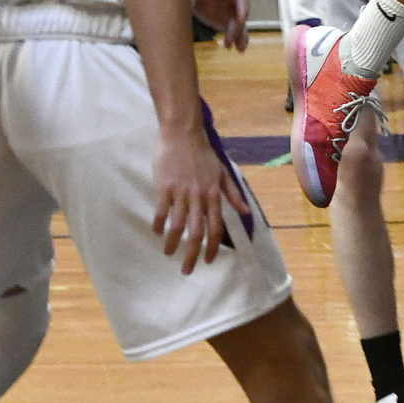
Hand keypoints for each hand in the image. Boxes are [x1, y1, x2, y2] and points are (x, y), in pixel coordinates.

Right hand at [153, 122, 245, 273]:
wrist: (182, 132)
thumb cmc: (203, 153)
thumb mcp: (223, 173)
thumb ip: (234, 195)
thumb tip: (246, 213)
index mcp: (213, 195)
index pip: (215, 228)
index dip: (212, 247)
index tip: (207, 261)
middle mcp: (198, 196)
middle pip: (196, 233)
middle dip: (192, 255)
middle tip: (187, 270)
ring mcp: (180, 192)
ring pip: (177, 226)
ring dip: (172, 244)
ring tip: (168, 253)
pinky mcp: (164, 187)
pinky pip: (161, 211)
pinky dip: (158, 225)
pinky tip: (156, 231)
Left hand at [194, 0, 249, 52]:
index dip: (242, 9)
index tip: (242, 19)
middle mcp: (232, 1)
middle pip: (239, 15)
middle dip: (237, 28)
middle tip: (230, 40)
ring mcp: (228, 12)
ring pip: (238, 26)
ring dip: (240, 37)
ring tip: (240, 49)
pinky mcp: (222, 21)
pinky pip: (231, 31)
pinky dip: (234, 39)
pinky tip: (236, 48)